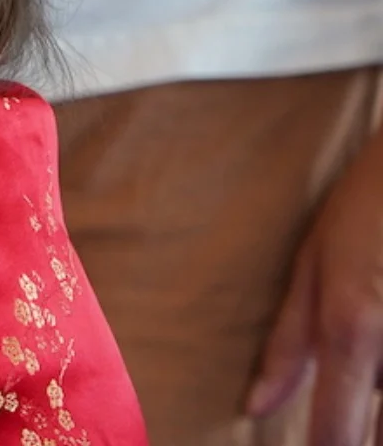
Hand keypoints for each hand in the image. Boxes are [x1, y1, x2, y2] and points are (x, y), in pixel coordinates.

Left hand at [248, 137, 382, 445]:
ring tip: (360, 358)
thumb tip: (256, 407)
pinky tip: (378, 336)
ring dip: (381, 398)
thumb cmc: (369, 203)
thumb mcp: (316, 263)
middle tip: (342, 403)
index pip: (340, 434)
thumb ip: (290, 343)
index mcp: (353, 328)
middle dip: (362, 433)